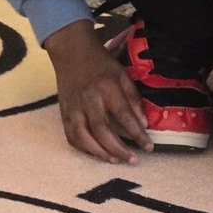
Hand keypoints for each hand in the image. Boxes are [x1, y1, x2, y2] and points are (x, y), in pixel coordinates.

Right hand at [44, 20, 153, 164]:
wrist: (71, 52)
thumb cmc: (100, 63)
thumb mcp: (122, 74)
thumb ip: (133, 98)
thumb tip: (144, 123)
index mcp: (106, 87)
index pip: (124, 115)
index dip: (137, 133)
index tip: (148, 147)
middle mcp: (88, 99)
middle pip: (103, 130)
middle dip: (119, 149)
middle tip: (133, 160)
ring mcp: (73, 108)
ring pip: (83, 137)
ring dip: (100, 153)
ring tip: (115, 160)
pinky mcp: (63, 113)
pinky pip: (71, 137)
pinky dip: (84, 148)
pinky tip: (97, 153)